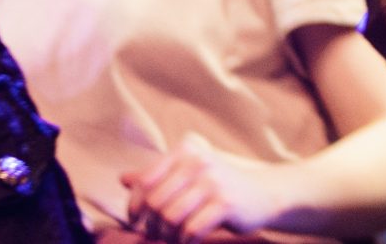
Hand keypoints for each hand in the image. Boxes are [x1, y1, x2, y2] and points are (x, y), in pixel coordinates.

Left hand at [120, 133, 272, 242]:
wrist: (263, 193)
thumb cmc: (218, 186)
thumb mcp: (188, 175)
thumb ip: (156, 176)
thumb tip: (123, 178)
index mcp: (186, 150)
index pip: (144, 182)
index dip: (134, 206)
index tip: (137, 221)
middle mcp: (199, 161)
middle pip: (155, 203)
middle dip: (152, 225)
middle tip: (159, 234)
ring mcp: (214, 180)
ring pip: (170, 218)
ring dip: (168, 236)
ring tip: (174, 238)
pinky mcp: (226, 202)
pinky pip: (190, 229)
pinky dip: (185, 241)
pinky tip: (191, 240)